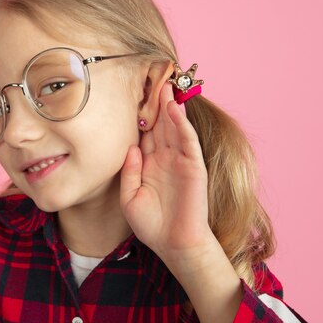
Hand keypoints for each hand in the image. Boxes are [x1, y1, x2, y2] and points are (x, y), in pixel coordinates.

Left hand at [120, 82, 212, 266]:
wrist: (174, 245)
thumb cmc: (151, 224)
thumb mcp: (130, 197)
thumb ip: (129, 171)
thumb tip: (130, 147)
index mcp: (148, 163)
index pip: (143, 133)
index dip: (138, 115)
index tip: (131, 94)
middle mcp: (164, 158)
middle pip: (159, 124)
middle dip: (155, 102)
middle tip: (151, 77)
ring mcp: (180, 160)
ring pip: (173, 127)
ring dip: (169, 107)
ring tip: (164, 84)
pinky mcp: (193, 166)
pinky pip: (187, 141)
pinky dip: (181, 125)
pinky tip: (174, 110)